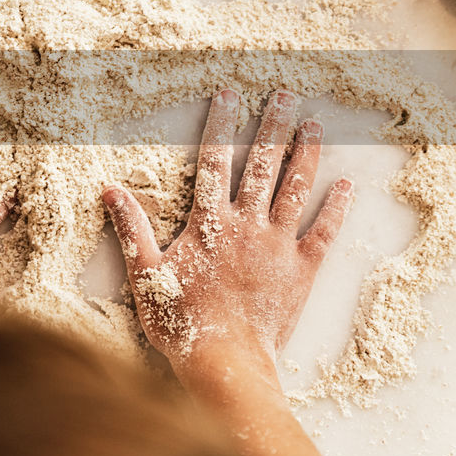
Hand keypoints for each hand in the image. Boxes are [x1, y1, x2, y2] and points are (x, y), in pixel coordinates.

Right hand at [102, 89, 352, 391]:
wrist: (225, 361)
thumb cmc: (181, 321)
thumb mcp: (145, 272)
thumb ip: (130, 228)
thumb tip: (109, 189)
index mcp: (210, 222)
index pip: (214, 161)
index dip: (222, 124)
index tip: (230, 94)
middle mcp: (247, 225)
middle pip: (262, 164)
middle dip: (273, 125)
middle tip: (285, 94)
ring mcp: (278, 246)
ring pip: (296, 189)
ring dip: (306, 154)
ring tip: (315, 125)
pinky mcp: (302, 271)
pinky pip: (324, 233)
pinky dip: (336, 209)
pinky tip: (347, 186)